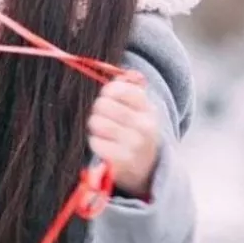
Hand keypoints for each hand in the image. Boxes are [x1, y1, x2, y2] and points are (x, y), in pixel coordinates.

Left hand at [87, 74, 159, 199]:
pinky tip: (105, 146)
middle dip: (99, 110)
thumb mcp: (141, 110)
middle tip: (104, 117)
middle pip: (102, 104)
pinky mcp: (121, 162)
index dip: (108, 91)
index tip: (109, 98)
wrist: (147, 168)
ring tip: (104, 131)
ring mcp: (133, 145)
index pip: (118, 88)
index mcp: (149, 110)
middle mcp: (144, 127)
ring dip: (95, 126)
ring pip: (96, 122)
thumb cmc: (137, 132)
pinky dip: (96, 143)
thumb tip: (120, 73)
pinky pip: (95, 142)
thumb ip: (131, 88)